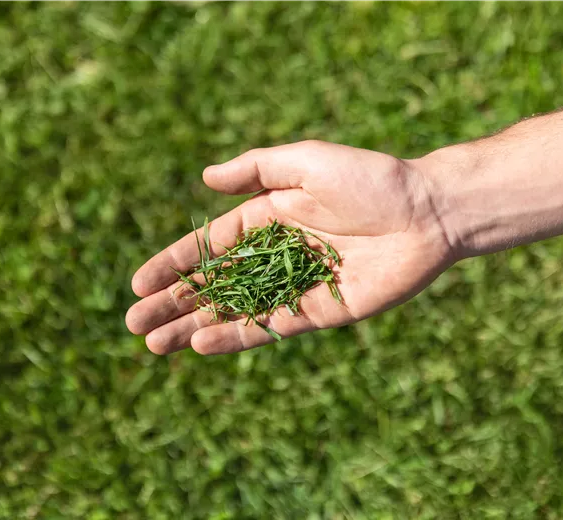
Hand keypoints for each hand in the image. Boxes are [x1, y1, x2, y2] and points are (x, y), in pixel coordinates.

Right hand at [125, 140, 454, 354]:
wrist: (429, 213)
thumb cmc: (371, 179)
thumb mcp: (307, 161)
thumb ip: (256, 170)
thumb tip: (206, 178)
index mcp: (268, 217)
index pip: (208, 248)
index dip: (172, 265)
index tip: (138, 284)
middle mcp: (276, 255)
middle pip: (213, 286)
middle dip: (173, 305)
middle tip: (133, 325)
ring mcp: (296, 287)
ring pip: (234, 312)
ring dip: (194, 328)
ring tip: (154, 345)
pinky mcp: (321, 312)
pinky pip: (271, 326)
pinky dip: (237, 336)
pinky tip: (203, 344)